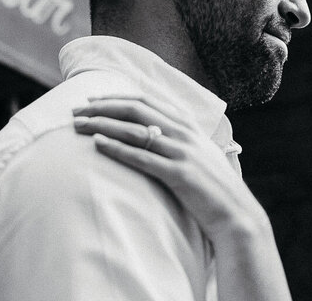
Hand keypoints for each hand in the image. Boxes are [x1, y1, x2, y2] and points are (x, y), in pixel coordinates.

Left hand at [72, 97, 270, 241]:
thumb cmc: (213, 186)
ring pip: (135, 130)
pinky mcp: (179, 174)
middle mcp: (185, 132)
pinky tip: (98, 145)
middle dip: (102, 107)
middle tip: (75, 110)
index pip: (146, 100)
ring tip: (78, 125)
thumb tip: (153, 132)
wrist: (236, 213)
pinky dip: (117, 148)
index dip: (116, 98)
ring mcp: (182, 152)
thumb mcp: (199, 153)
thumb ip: (179, 138)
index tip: (92, 99)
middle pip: (136, 109)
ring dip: (102, 125)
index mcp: (188, 124)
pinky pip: (142, 157)